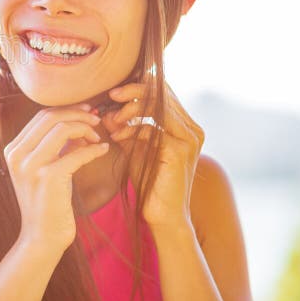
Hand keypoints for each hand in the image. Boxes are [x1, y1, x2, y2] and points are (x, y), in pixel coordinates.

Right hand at [4, 103, 110, 250]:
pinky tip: (104, 150)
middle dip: (78, 114)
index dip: (67, 110)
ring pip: (62, 128)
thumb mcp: (46, 168)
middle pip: (50, 117)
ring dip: (85, 129)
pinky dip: (93, 149)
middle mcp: (17, 155)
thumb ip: (55, 146)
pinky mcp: (48, 177)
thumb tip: (77, 122)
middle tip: (97, 120)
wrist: (42, 237)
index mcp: (13, 149)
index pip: (41, 116)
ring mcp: (31, 165)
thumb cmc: (48, 202)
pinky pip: (76, 153)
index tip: (87, 112)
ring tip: (97, 138)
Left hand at [100, 80, 204, 229]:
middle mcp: (193, 129)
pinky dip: (131, 129)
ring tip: (113, 119)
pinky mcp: (178, 152)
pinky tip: (118, 136)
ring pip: (158, 108)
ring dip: (130, 109)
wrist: (162, 214)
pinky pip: (151, 130)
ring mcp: (189, 140)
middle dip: (134, 92)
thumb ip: (125, 126)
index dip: (139, 86)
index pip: (164, 93)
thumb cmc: (149, 180)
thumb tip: (107, 110)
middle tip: (112, 95)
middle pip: (163, 95)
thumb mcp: (135, 146)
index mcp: (186, 125)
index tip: (114, 91)